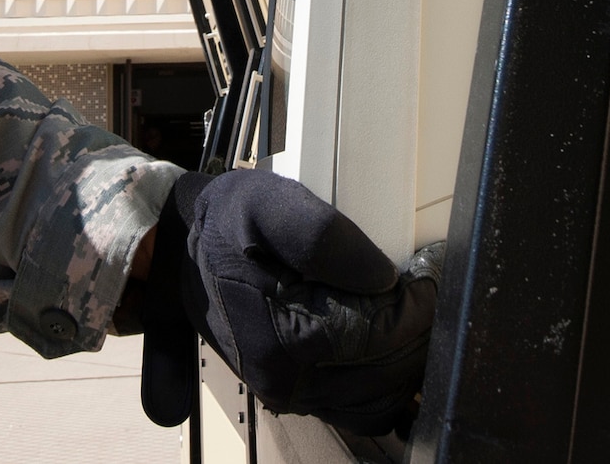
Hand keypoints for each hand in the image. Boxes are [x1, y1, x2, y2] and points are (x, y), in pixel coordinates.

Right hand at [137, 169, 440, 436]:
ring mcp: (293, 394)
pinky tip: (390, 338)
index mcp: (280, 340)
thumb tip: (380, 276)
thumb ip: (322, 234)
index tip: (426, 274)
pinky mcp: (299, 395)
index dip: (414, 305)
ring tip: (409, 309)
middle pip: (387, 372)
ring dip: (406, 356)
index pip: (379, 336)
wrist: (184, 247)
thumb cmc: (226, 223)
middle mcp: (286, 381)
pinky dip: (387, 377)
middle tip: (423, 288)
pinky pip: (363, 406)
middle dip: (416, 330)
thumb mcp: (264, 204)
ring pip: (381, 396)